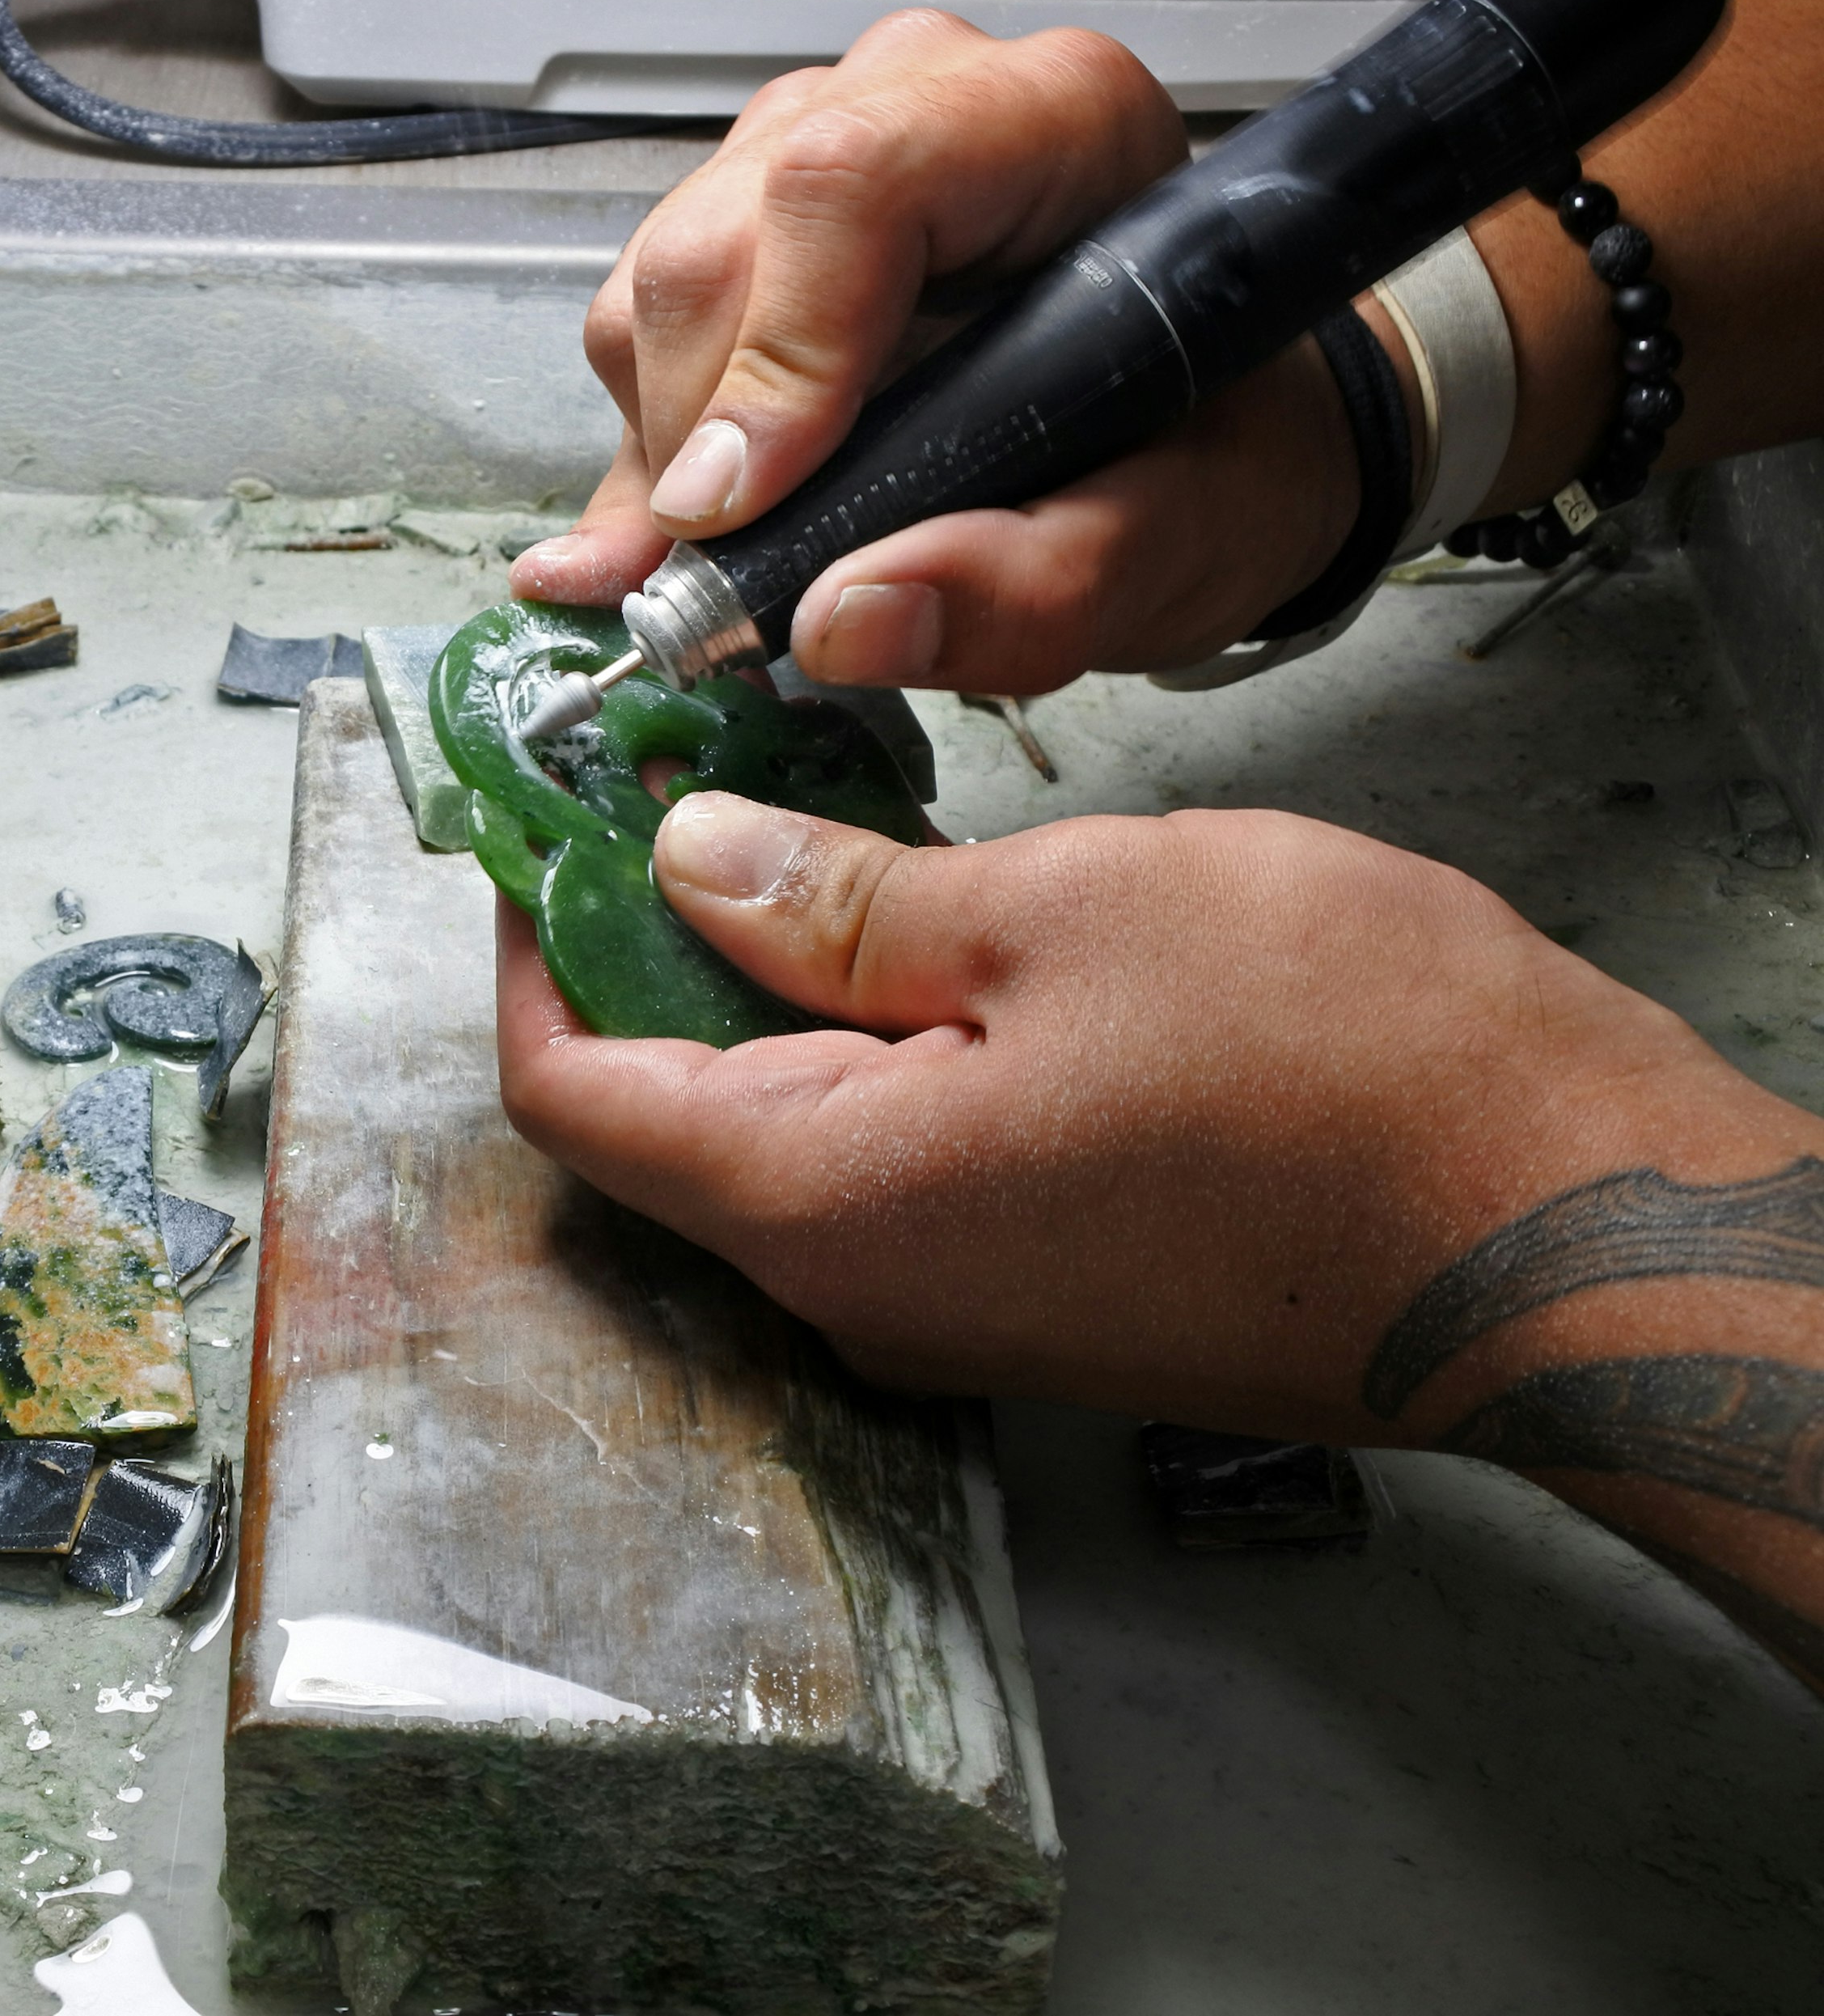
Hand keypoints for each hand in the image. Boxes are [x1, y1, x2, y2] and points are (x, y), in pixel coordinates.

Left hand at [496, 793, 1819, 1442]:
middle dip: (645, 945)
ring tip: (793, 825)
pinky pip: (887, 1165)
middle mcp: (857, 1292)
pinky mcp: (1037, 1295)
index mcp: (816, 1203)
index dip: (531, 943)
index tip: (542, 819)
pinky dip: (862, 1047)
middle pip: (665, 1114)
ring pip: (782, 1132)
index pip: (570, 1088)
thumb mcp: (1054, 915)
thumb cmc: (1338, 1061)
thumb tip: (684, 864)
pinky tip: (913, 931)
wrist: (1562, 1231)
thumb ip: (834, 904)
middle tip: (669, 784)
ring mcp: (951, 1309)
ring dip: (765, 986)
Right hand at [507, 12, 1371, 695]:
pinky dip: (652, 462)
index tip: (743, 509)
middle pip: (720, 248)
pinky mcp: (744, 235)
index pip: (850, 184)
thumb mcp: (1167, 547)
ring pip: (656, 296)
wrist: (1193, 453)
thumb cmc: (1202, 458)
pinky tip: (711, 534)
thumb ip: (1034, 589)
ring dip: (672, 457)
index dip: (775, 351)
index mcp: (1053, 129)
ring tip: (752, 560)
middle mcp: (914, 109)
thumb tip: (847, 621)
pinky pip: (637, 338)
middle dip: (704, 440)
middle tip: (737, 586)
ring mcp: (809, 158)